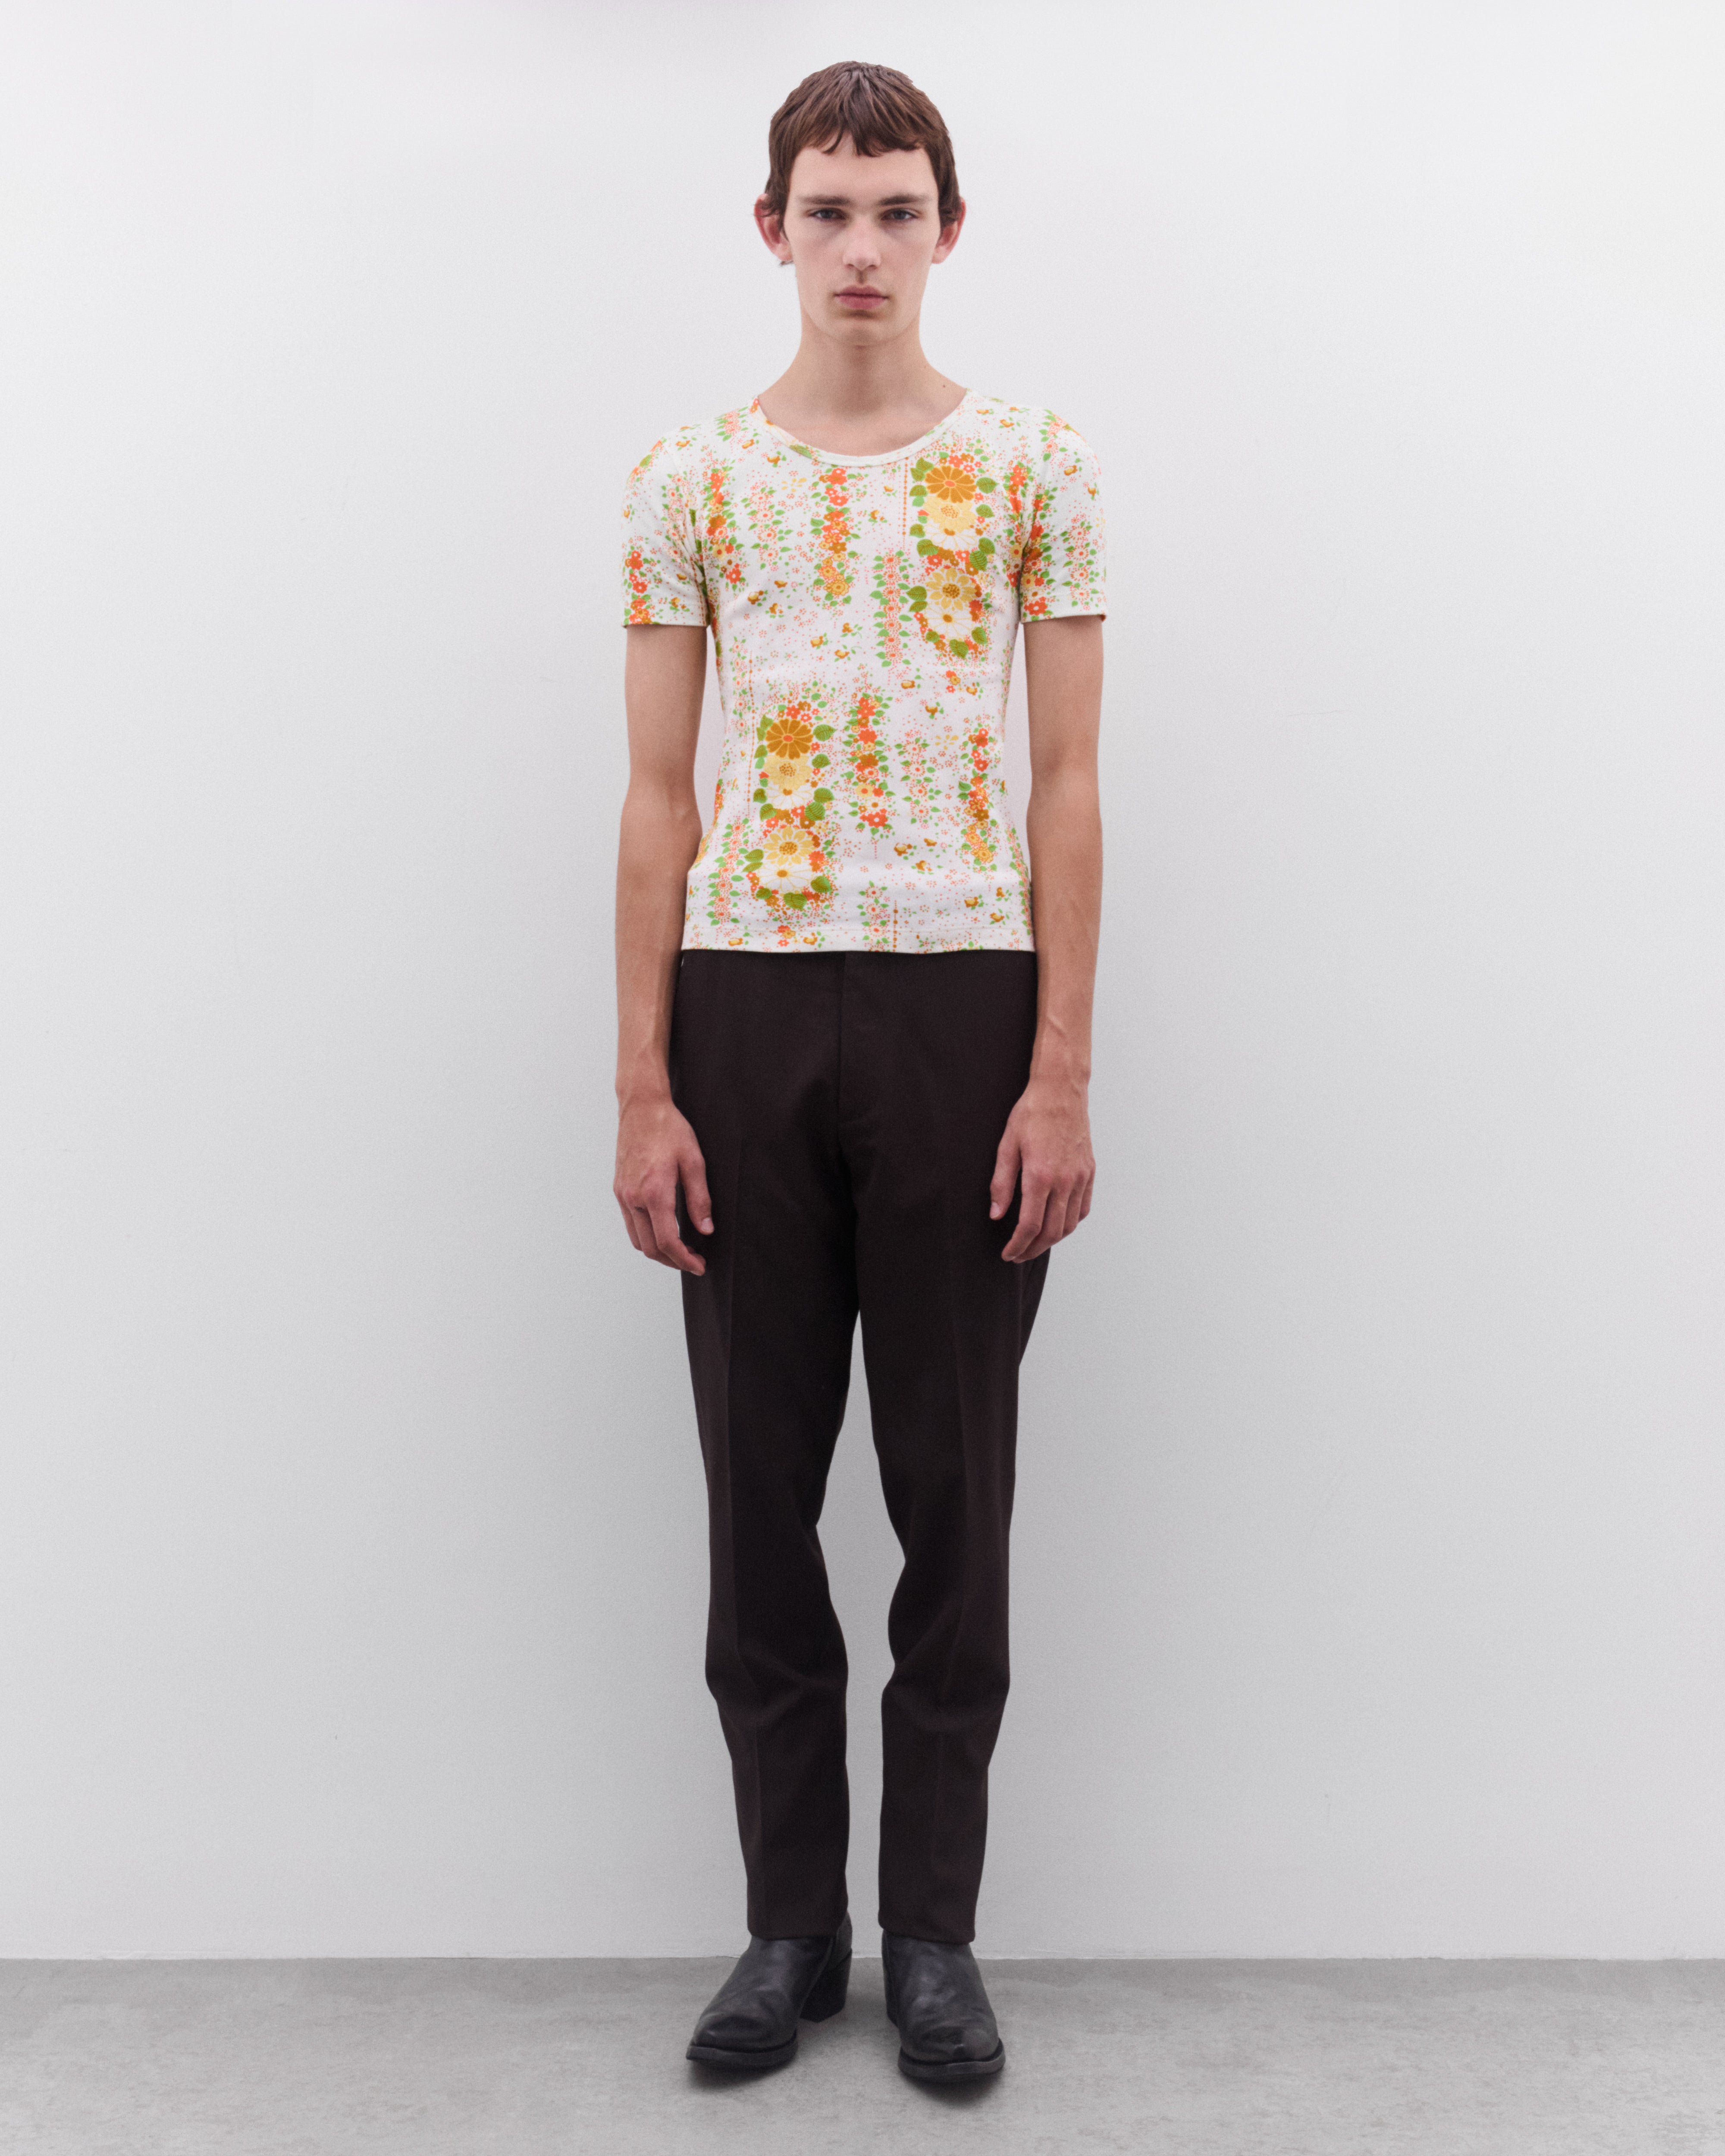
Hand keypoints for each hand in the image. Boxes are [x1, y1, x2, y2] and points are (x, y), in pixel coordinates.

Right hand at [614, 1093, 712, 1274]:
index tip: (699, 1266)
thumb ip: (700, 1199)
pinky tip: (662, 1230)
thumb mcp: (694, 1161)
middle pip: (649, 1247)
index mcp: (654, 1192)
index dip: (684, 1260)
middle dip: (672, 1261)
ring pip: (637, 1239)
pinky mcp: (619, 1190)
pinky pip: (630, 1224)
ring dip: (657, 1251)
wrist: (641, 1108)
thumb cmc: (669, 1129)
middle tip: (693, 1261)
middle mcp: (633, 1198)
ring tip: (680, 1250)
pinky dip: (645, 1236)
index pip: (667, 1241)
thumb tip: (706, 1229)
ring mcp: (623, 1195)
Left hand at [989, 1076, 1094, 1262]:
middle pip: (1051, 1232)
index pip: (1030, 1225)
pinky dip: (1070, 1223)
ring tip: (1035, 1243)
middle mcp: (1064, 1181)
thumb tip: (996, 1215)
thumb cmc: (1031, 1114)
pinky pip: (1083, 1208)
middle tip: (1018, 1255)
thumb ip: (1001, 1183)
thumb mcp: (1007, 1146)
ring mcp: (1080, 1178)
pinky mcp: (1089, 1172)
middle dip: (1033, 1249)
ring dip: (1052, 1240)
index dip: (1017, 1245)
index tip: (1007, 1253)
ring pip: (1069, 1224)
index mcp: (1040, 1175)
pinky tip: (1057, 1224)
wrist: (1061, 1091)